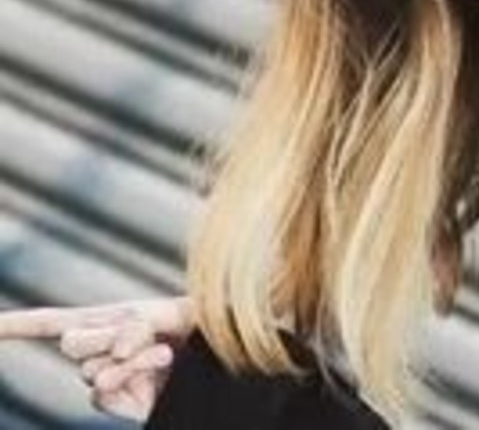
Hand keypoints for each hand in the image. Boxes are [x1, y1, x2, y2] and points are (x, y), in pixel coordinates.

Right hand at [0, 297, 194, 421]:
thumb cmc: (199, 324)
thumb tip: (107, 352)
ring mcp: (107, 378)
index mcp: (108, 320)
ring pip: (91, 368)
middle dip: (100, 335)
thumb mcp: (170, 312)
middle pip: (71, 342)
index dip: (16, 326)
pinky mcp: (118, 402)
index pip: (51, 322)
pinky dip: (131, 374)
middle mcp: (101, 351)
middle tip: (138, 335)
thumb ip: (136, 323)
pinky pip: (103, 391)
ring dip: (131, 356)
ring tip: (163, 349)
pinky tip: (160, 364)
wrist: (223, 353)